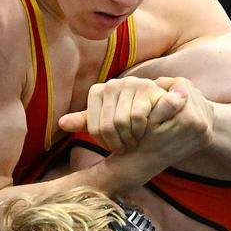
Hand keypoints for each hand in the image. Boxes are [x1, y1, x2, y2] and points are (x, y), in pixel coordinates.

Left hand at [58, 77, 176, 149]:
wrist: (169, 114)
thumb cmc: (135, 122)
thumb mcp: (109, 123)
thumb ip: (86, 122)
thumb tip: (61, 123)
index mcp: (99, 92)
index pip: (94, 128)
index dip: (106, 143)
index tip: (117, 146)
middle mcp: (113, 84)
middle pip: (106, 127)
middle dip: (120, 144)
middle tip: (130, 146)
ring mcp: (131, 84)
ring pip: (121, 123)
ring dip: (132, 138)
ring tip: (139, 140)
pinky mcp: (148, 88)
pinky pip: (138, 117)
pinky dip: (143, 130)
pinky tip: (150, 131)